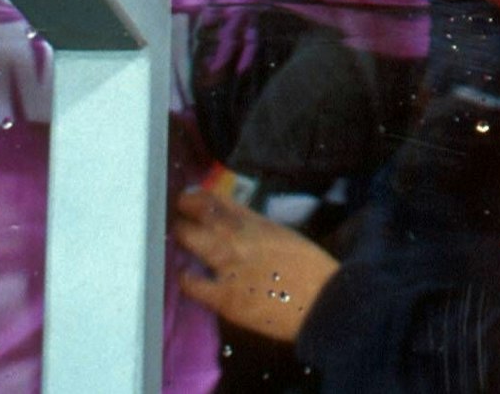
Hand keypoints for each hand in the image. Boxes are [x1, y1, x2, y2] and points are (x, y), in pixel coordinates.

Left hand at [173, 186, 339, 342]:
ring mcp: (230, 266)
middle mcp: (241, 239)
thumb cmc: (313, 272)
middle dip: (185, 212)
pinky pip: (192, 284)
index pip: (222, 202)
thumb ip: (260, 232)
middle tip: (177, 214)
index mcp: (260, 224)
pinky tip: (184, 277)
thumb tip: (238, 231)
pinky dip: (185, 279)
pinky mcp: (224, 296)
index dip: (200, 197)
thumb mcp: (288, 239)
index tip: (188, 196)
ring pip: (192, 240)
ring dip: (181, 235)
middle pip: (202, 214)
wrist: (323, 303)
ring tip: (176, 238)